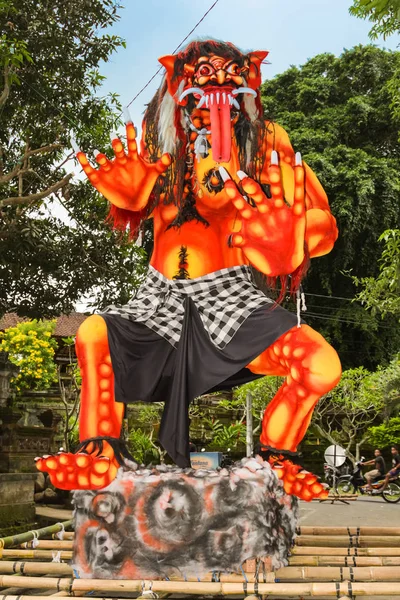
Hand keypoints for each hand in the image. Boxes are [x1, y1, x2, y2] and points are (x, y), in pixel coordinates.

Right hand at [72, 109, 171, 210]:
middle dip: (116, 146)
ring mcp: (108, 169)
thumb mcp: (153, 175)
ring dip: (101, 157)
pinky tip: (79, 153)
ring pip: (104, 160)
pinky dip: (84, 162)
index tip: (129, 120)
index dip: (130, 132)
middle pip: (117, 150)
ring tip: (100, 155)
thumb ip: (161, 165)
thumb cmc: (144, 186)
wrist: (134, 203)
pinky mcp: (99, 179)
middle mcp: (119, 161)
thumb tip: (169, 155)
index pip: (131, 142)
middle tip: (116, 141)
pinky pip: (90, 169)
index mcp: (132, 158)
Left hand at [219, 151, 305, 275]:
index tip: (223, 175)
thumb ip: (239, 241)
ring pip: (276, 190)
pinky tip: (298, 159)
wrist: (282, 266)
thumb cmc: (262, 255)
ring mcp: (280, 211)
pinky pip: (298, 195)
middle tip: (242, 173)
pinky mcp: (296, 214)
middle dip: (250, 184)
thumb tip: (232, 238)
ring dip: (274, 174)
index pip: (239, 201)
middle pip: (256, 194)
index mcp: (252, 218)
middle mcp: (265, 211)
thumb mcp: (248, 249)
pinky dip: (299, 177)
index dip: (232, 190)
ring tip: (272, 157)